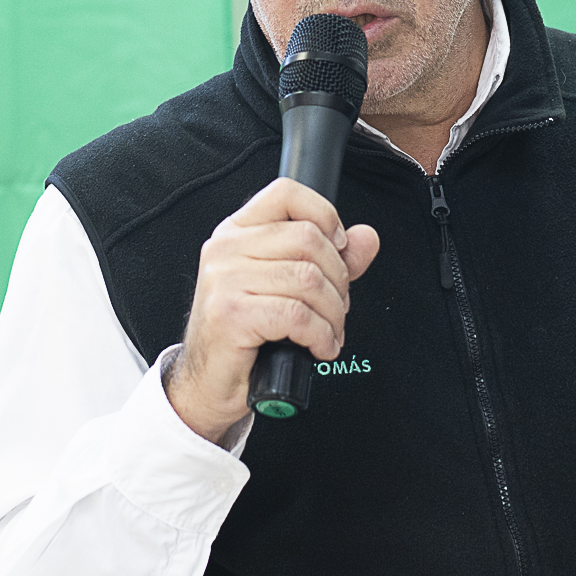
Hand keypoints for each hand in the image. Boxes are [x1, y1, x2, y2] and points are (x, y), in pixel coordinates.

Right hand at [167, 177, 378, 443]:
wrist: (209, 382)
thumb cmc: (246, 334)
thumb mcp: (288, 288)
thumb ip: (330, 259)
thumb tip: (366, 238)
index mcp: (237, 232)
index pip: (286, 193)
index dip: (324, 215)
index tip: (337, 248)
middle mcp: (226, 248)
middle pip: (308, 239)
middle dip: (338, 279)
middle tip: (336, 307)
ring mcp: (224, 280)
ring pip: (308, 279)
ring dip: (333, 314)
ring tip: (329, 332)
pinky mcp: (231, 314)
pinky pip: (298, 316)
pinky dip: (320, 336)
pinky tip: (318, 348)